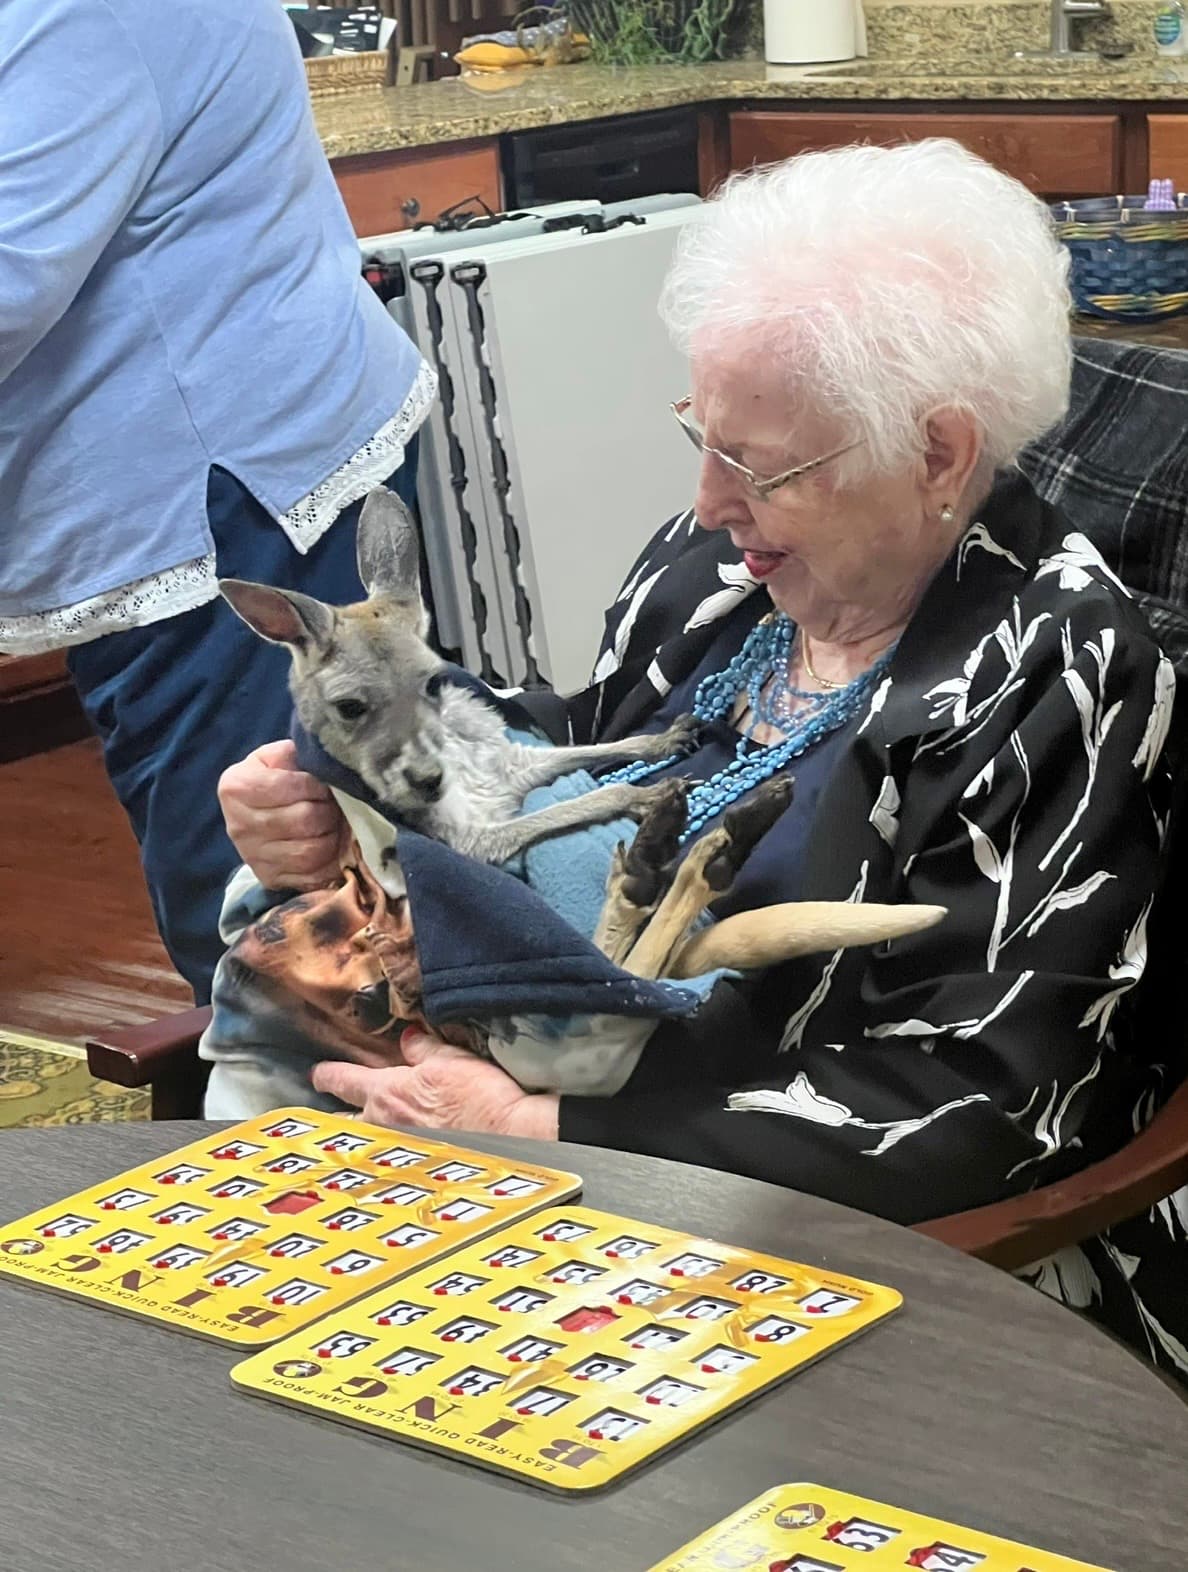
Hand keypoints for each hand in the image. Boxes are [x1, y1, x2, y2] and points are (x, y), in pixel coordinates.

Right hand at [218, 739, 346, 890]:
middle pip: (303, 820)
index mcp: (235, 787)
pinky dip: (330, 861)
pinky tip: (330, 845)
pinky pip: (311, 875)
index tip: (323, 785)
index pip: (287, 787)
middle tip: (334, 805)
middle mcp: (238, 825)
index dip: (315, 785)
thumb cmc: (280, 777)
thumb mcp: (282, 756)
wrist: (263, 813)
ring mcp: (252, 856)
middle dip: (329, 811)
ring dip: (333, 836)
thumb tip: (324, 765)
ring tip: (333, 824)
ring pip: (310, 851)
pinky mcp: (269, 878)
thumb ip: (297, 754)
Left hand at [311, 1029, 559, 1140]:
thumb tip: (409, 1039)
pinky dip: (392, 1156)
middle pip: (349, 1121)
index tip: (318, 1074)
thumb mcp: (451, 1060)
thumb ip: (424, 1049)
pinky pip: (395, 1158)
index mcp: (388, 1092)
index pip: (345, 1080)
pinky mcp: (418, 1168)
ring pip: (371, 1143)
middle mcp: (386, 1125)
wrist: (509, 1137)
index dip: (328, 1075)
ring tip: (365, 1137)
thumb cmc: (480, 1096)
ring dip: (366, 1139)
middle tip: (332, 1116)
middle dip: (340, 1116)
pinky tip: (399, 1157)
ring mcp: (400, 1151)